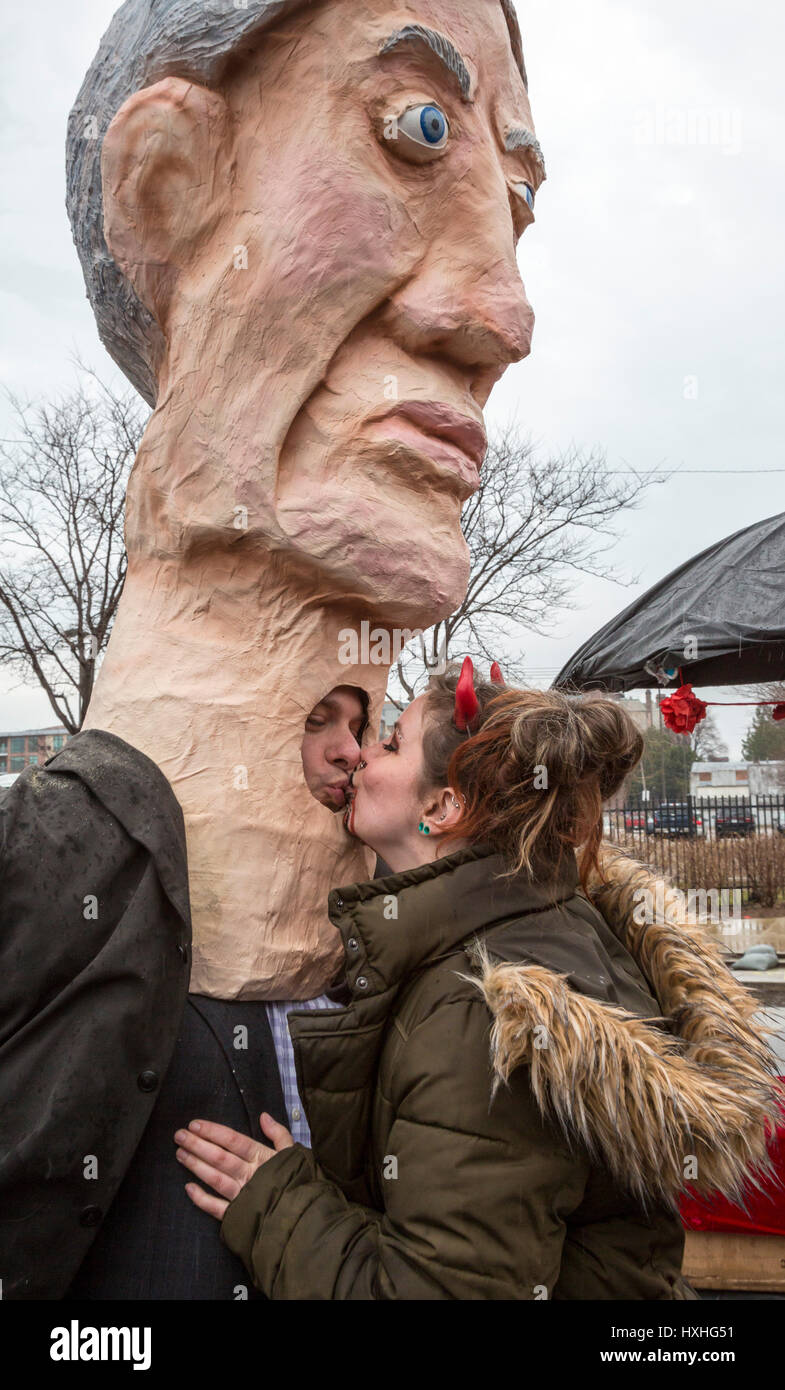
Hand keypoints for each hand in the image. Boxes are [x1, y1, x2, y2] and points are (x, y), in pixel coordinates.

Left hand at [174, 1111, 294, 1219]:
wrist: (305, 1214)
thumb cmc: (299, 1180)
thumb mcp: (293, 1152)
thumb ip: (278, 1133)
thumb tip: (264, 1116)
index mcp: (262, 1157)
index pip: (233, 1140)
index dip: (213, 1131)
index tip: (194, 1124)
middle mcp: (249, 1175)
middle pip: (219, 1157)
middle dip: (197, 1145)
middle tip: (179, 1135)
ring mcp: (242, 1196)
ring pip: (215, 1178)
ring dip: (195, 1166)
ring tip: (180, 1154)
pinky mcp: (239, 1215)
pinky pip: (216, 1208)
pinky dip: (201, 1199)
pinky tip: (188, 1189)